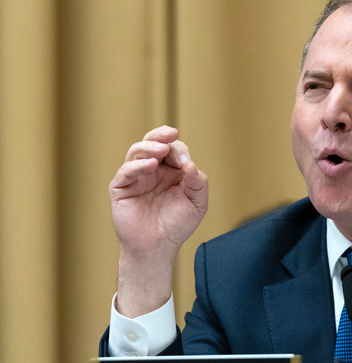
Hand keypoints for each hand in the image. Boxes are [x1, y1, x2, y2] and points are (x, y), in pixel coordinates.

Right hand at [109, 125, 207, 316]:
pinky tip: (150, 166)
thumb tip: (190, 165)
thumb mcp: (197, 204)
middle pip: (153, 142)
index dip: (180, 151)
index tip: (187, 164)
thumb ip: (198, 183)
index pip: (174, 150)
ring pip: (137, 151)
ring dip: (149, 146)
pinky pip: (126, 171)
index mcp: (172, 171)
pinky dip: (138, 165)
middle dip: (162, 135)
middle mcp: (153, 170)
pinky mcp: (121, 187)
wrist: (157, 248)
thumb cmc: (177, 226)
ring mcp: (136, 177)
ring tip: (161, 150)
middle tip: (171, 133)